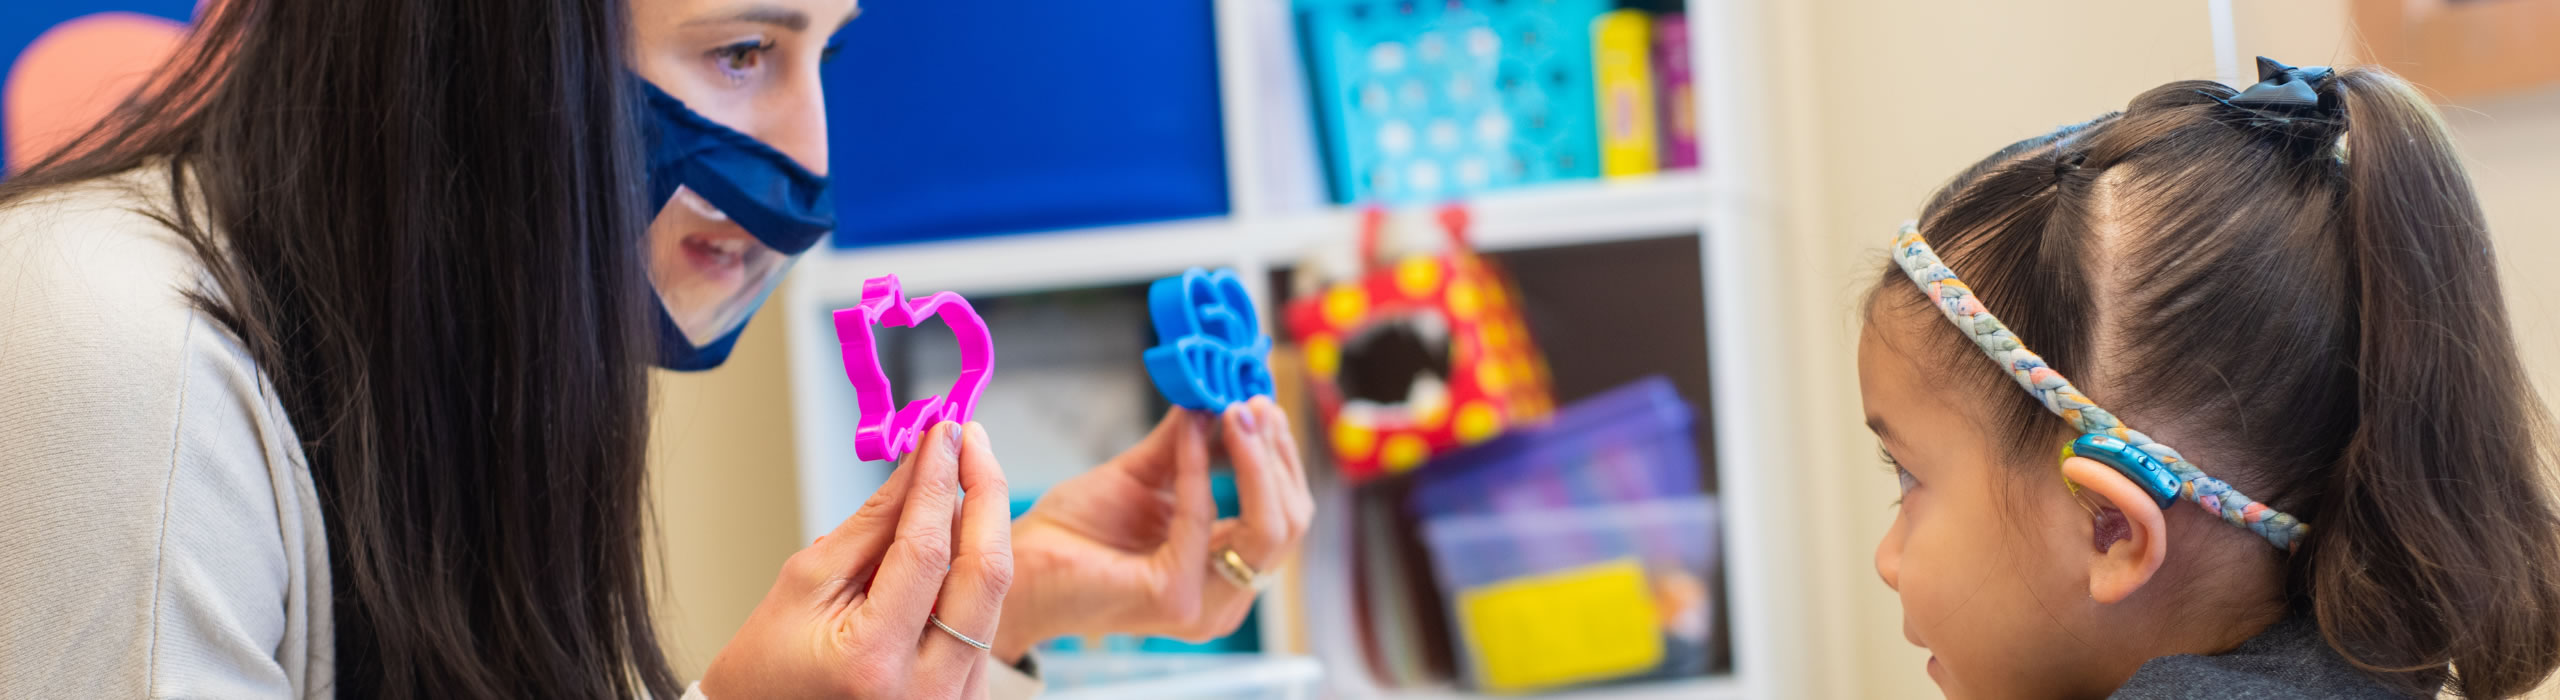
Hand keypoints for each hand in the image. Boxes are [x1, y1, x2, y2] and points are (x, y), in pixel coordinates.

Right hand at [702, 422, 1011, 698]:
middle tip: (969, 439)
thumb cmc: (766, 669)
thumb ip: (871, 525)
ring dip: (981, 529)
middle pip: (987, 574)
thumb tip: (918, 464)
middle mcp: (927, 691)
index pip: (925, 550)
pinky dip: (971, 574)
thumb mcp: (805, 583)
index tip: (940, 430)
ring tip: (957, 475)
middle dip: (985, 493)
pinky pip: (983, 623)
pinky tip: (954, 536)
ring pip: (991, 597)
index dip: (936, 481)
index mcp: (873, 661)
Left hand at [995, 397, 1315, 660]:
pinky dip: (1200, 470)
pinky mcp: (1176, 598)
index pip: (1284, 514)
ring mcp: (1205, 603)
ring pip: (1267, 527)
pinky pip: (1204, 520)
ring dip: (1253, 459)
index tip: (1261, 403)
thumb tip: (1224, 397)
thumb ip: (1189, 443)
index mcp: (1226, 570)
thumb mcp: (1146, 474)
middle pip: (1290, 522)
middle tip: (1252, 402)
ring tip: (1233, 410)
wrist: (1019, 566)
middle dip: (1275, 455)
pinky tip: (1191, 432)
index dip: (1278, 457)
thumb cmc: (1076, 531)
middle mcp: (1225, 596)